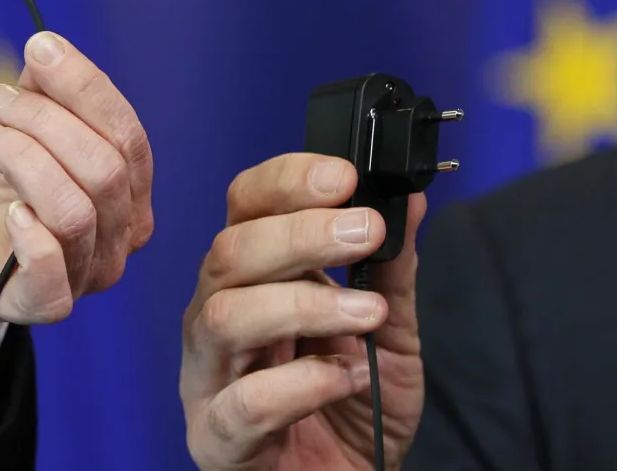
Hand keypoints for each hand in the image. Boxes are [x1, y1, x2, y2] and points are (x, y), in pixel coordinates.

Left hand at [0, 31, 153, 345]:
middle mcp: (116, 241)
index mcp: (125, 195)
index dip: (88, 89)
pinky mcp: (31, 306)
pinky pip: (51, 278)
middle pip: (108, 171)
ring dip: (24, 159)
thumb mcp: (13, 121)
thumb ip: (45, 88)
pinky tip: (7, 210)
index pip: (130, 140)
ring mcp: (80, 278)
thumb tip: (50, 49)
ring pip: (78, 213)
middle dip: (46, 122)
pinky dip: (31, 236)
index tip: (39, 50)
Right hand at [180, 153, 424, 470]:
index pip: (246, 209)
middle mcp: (219, 317)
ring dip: (303, 304)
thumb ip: (389, 269)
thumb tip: (406, 199)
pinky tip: (346, 377)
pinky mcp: (217, 439)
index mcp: (253, 279)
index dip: (285, 182)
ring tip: (369, 314)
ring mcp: (209, 378)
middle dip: (299, 234)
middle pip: (229, 252)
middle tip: (364, 231)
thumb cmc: (357, 405)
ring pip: (224, 316)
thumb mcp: (389, 329)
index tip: (343, 176)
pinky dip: (301, 385)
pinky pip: (242, 404)